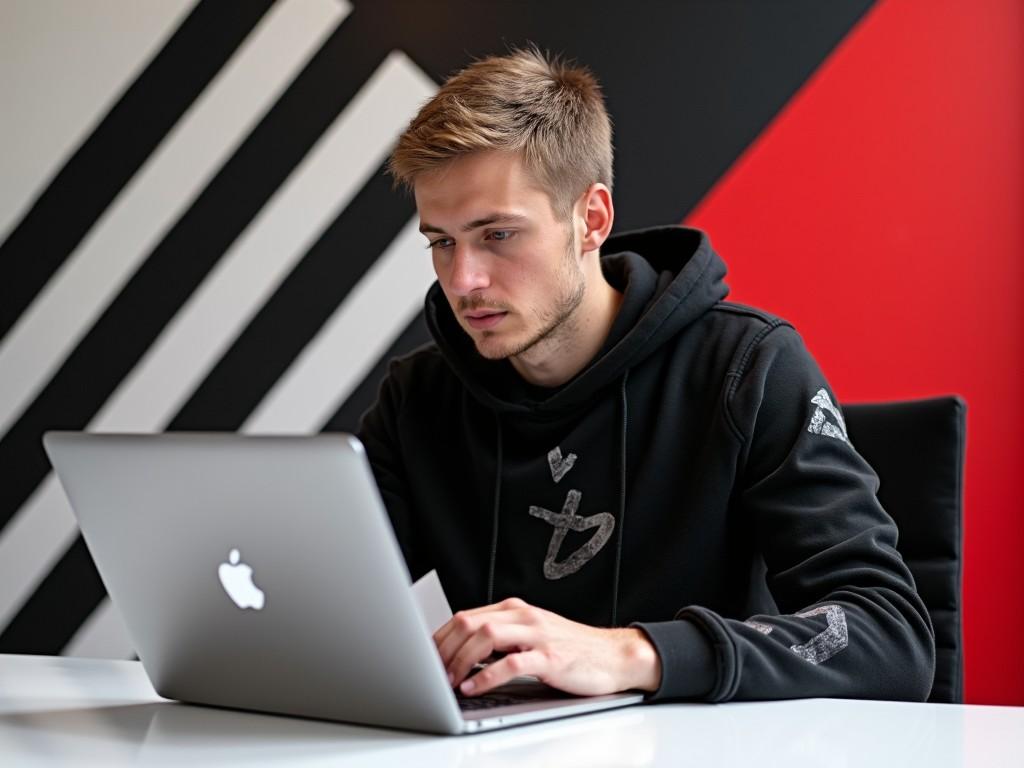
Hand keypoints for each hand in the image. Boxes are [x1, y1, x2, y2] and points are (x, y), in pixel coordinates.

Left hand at [432, 597, 661, 696]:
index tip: (426, 658)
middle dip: (444, 648)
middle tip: (432, 672)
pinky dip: (487, 676)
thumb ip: (500, 641)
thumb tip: (461, 657)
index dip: (440, 638)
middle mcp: (524, 617)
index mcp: (515, 610)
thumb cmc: (571, 650)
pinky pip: (511, 663)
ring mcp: (538, 635)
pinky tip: (474, 687)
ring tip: (449, 681)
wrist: (614, 656)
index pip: (465, 616)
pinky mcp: (551, 658)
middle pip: (469, 622)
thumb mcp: (530, 638)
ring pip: (486, 635)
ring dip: (461, 660)